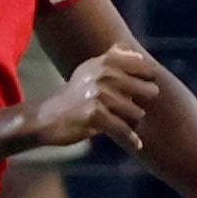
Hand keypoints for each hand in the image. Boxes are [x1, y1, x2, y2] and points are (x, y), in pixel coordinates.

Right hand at [28, 43, 159, 153]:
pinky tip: (137, 144)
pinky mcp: (94, 114)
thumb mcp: (90, 70)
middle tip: (132, 109)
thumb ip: (114, 58)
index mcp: (104, 62)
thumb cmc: (75, 94)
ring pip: (137, 113)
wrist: (48, 117)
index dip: (148, 80)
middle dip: (144, 103)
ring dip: (133, 122)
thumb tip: (139, 53)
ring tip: (123, 124)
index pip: (143, 67)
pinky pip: (123, 129)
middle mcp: (102, 74)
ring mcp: (98, 94)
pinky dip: (131, 139)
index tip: (143, 88)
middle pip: (147, 90)